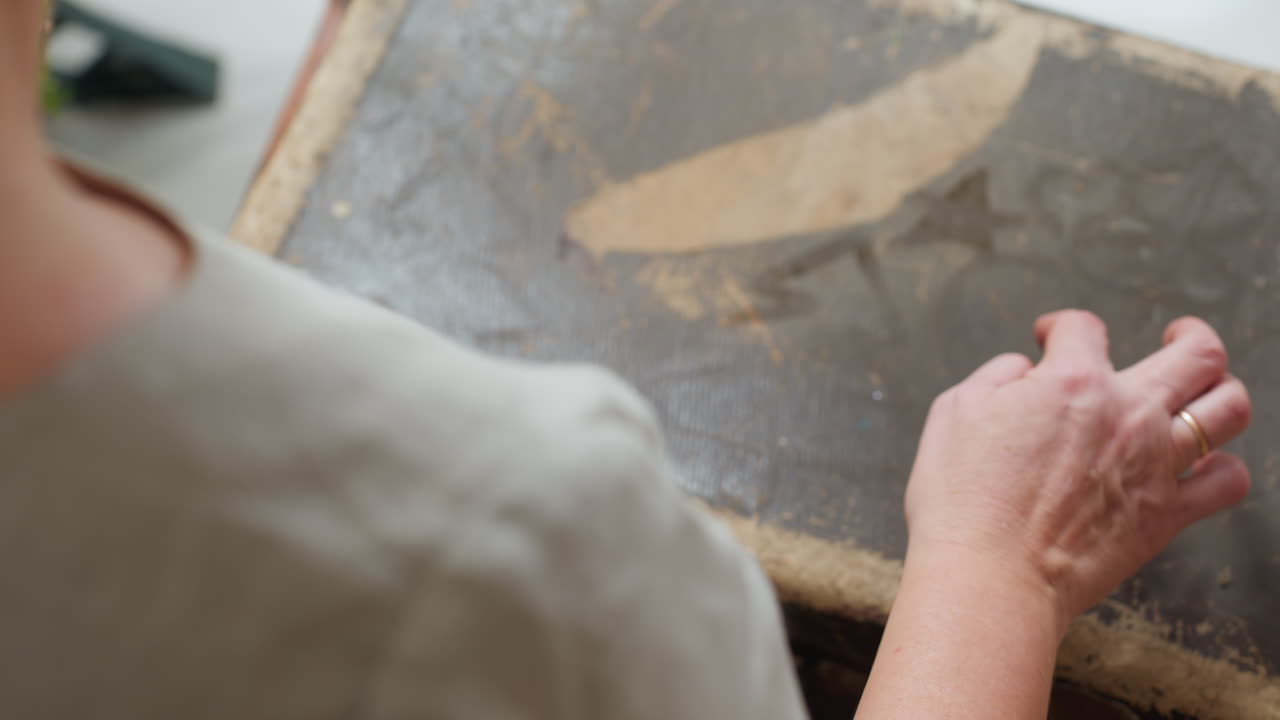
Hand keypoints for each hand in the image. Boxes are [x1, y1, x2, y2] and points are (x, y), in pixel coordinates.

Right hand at [904, 311, 1250, 631]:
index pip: (1083, 328)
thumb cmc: (962, 497)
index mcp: (1072, 382)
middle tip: (1176, 335)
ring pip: (1228, 408)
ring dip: (1220, 390)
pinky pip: (1228, 483)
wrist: (989, 575)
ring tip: (1206, 391)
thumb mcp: (954, 411)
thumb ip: (997, 376)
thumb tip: (1025, 371)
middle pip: (1197, 354)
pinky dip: (1225, 468)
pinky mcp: (1166, 515)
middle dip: (1189, 335)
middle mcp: (1127, 413)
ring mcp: (1156, 464)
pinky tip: (1207, 465)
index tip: (1049, 337)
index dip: (1061, 326)